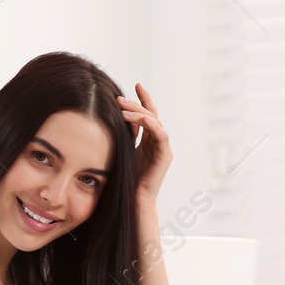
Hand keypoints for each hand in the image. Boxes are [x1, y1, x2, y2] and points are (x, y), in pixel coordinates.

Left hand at [117, 82, 171, 205]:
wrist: (133, 200)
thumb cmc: (125, 179)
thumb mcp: (122, 150)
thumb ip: (124, 133)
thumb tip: (119, 114)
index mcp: (149, 140)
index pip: (148, 114)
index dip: (143, 99)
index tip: (136, 84)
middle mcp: (158, 142)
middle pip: (151, 115)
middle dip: (136, 104)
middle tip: (119, 98)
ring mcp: (163, 148)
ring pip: (155, 122)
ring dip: (139, 113)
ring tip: (122, 108)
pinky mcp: (165, 156)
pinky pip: (161, 135)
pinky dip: (152, 125)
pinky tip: (141, 118)